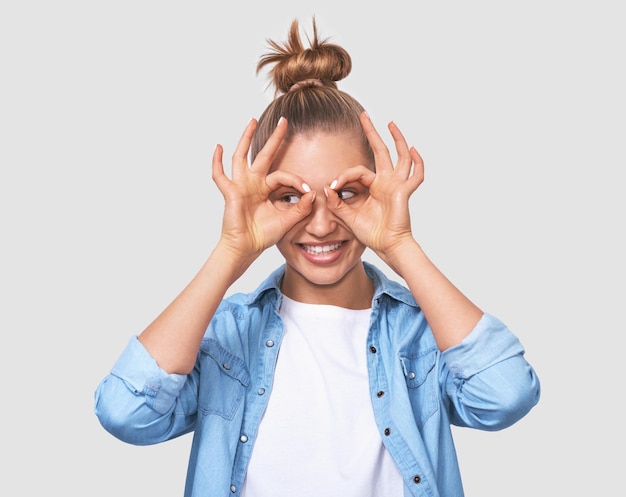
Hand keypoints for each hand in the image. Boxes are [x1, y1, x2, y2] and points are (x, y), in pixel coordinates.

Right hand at [212, 117, 313, 261]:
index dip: (297, 181)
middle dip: (274, 138)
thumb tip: (313, 194)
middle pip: (264, 155)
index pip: (283, 175)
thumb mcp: (287, 220)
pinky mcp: (230, 192)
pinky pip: (220, 175)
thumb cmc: (263, 235)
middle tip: (284, 121)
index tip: (309, 191)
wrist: (247, 248)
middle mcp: (253, 183)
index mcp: (266, 189)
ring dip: (246, 138)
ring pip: (241, 156)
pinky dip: (217, 162)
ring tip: (252, 121)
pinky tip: (218, 147)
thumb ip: (300, 208)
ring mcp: (240, 185)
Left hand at [326, 112, 423, 262]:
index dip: (343, 176)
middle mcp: (386, 182)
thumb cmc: (371, 233)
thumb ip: (336, 204)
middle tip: (363, 116)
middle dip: (372, 133)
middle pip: (380, 151)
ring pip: (400, 157)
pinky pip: (415, 176)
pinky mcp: (405, 192)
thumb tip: (326, 190)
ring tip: (390, 124)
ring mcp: (397, 185)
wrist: (387, 246)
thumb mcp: (348, 217)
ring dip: (397, 139)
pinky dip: (418, 163)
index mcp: (374, 187)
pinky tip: (413, 149)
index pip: (358, 171)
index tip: (331, 186)